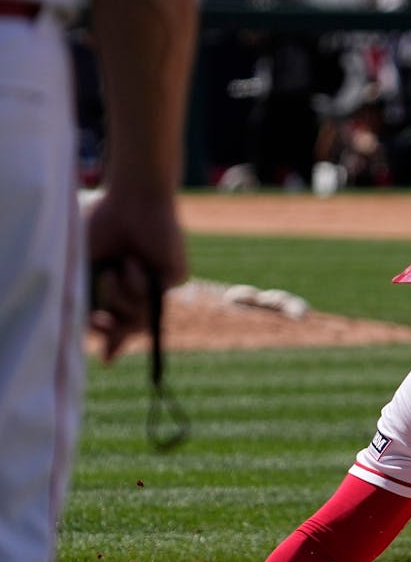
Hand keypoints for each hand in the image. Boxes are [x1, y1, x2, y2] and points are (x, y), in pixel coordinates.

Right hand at [85, 187, 187, 362]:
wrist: (132, 200)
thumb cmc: (105, 225)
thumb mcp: (87, 264)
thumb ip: (84, 294)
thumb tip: (82, 325)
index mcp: (123, 283)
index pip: (121, 321)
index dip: (115, 343)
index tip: (106, 360)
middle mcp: (144, 287)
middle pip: (133, 327)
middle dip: (114, 331)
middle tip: (99, 323)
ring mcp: (162, 284)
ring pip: (140, 316)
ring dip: (120, 298)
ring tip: (115, 271)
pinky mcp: (176, 279)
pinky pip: (153, 297)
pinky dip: (137, 283)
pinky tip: (135, 262)